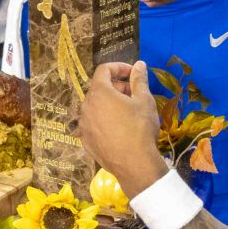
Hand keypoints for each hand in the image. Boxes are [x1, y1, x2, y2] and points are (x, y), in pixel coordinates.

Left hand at [80, 61, 166, 193]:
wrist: (134, 164)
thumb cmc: (140, 128)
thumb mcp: (144, 100)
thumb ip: (139, 79)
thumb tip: (139, 64)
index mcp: (99, 92)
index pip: (104, 69)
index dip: (119, 67)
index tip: (134, 73)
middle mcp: (86, 106)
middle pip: (100, 88)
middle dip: (117, 87)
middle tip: (135, 95)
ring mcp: (84, 125)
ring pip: (96, 107)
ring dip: (110, 104)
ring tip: (128, 113)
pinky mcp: (85, 141)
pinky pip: (94, 124)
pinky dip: (105, 120)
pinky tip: (120, 130)